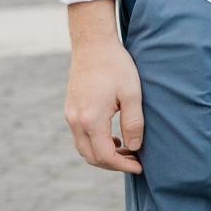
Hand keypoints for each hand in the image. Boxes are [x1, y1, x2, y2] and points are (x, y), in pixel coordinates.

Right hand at [64, 37, 145, 173]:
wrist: (92, 44)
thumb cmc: (115, 65)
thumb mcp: (132, 94)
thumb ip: (134, 123)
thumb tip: (135, 147)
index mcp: (91, 119)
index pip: (105, 156)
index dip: (123, 166)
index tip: (140, 167)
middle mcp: (76, 121)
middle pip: (92, 157)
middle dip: (114, 164)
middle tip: (135, 160)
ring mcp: (71, 116)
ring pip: (84, 149)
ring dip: (104, 155)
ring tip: (126, 149)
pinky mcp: (70, 110)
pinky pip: (80, 137)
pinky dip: (95, 144)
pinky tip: (112, 137)